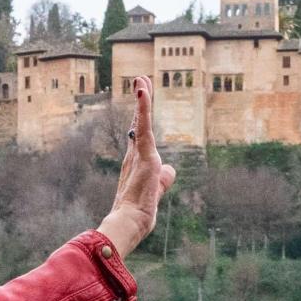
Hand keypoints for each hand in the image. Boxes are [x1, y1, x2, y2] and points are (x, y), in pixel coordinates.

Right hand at [98, 76, 176, 256]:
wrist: (130, 222)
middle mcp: (135, 154)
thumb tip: (170, 169)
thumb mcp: (157, 191)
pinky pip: (143, 126)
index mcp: (137, 162)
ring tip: (142, 78)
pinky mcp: (145, 153)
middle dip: (141, 101)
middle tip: (140, 80)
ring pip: (141, 121)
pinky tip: (143, 90)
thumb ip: (164, 179)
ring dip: (143, 99)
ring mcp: (140, 153)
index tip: (140, 100)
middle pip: (138, 123)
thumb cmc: (139, 212)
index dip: (140, 117)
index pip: (139, 134)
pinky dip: (143, 107)